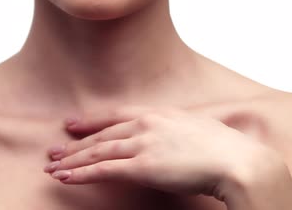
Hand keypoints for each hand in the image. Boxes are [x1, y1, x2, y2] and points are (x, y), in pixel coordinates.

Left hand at [43, 106, 291, 201]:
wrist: (238, 161)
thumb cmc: (227, 148)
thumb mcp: (200, 128)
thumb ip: (181, 130)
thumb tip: (178, 137)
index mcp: (160, 113)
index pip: (116, 115)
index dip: (91, 121)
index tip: (72, 123)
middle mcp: (147, 124)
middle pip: (102, 134)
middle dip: (75, 144)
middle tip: (53, 151)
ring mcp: (143, 144)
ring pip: (98, 152)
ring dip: (72, 160)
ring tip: (52, 167)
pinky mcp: (142, 166)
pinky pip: (104, 170)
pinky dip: (82, 174)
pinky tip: (66, 178)